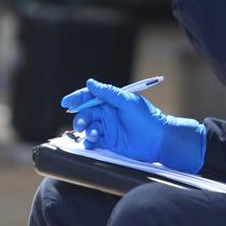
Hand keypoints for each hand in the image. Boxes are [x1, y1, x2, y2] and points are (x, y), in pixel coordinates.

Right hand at [60, 78, 205, 172]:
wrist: (159, 140)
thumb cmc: (146, 117)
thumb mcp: (127, 101)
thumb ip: (108, 92)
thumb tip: (90, 82)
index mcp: (111, 101)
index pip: (89, 97)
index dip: (77, 98)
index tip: (66, 102)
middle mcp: (108, 114)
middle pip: (86, 113)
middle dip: (80, 117)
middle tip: (82, 124)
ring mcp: (108, 128)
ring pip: (88, 127)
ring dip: (86, 130)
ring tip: (94, 134)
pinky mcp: (109, 143)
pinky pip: (93, 141)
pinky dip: (89, 142)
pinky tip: (92, 142)